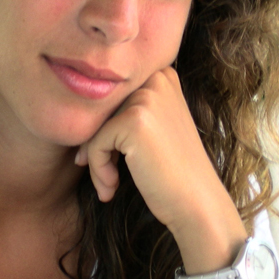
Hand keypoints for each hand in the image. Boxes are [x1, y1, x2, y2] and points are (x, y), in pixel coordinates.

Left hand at [74, 67, 247, 273]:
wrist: (198, 203)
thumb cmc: (174, 171)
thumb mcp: (156, 125)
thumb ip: (126, 109)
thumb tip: (80, 114)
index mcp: (162, 75)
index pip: (114, 98)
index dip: (106, 130)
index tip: (110, 160)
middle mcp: (156, 79)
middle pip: (102, 110)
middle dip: (98, 146)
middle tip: (107, 177)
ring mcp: (146, 97)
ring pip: (95, 126)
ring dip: (96, 161)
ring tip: (109, 185)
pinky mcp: (133, 119)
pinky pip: (94, 143)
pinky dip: (98, 169)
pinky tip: (112, 188)